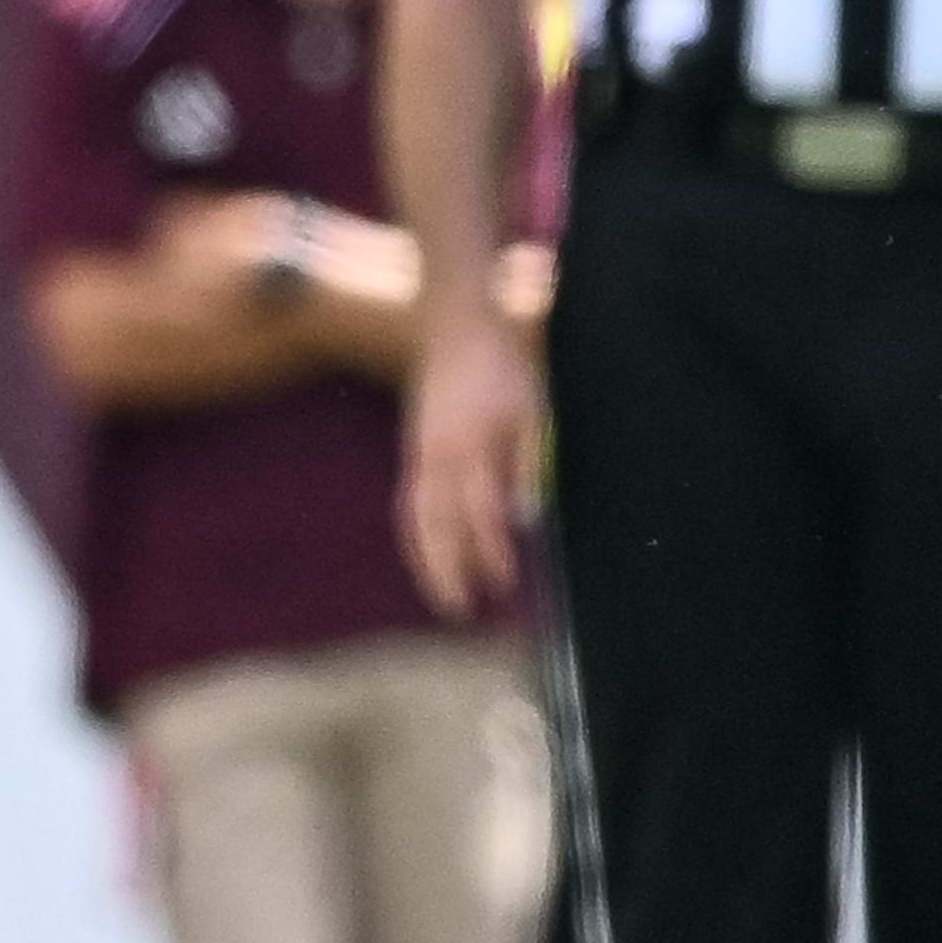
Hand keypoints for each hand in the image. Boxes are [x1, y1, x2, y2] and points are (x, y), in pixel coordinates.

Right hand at [402, 301, 538, 616]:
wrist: (453, 329)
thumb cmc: (500, 368)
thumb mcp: (530, 411)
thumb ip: (525, 464)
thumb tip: (525, 517)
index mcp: (466, 447)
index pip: (479, 512)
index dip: (492, 550)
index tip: (507, 584)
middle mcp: (434, 458)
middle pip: (433, 527)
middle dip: (444, 571)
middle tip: (459, 613)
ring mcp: (418, 456)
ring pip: (414, 519)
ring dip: (427, 561)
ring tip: (443, 595)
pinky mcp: (414, 453)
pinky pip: (411, 505)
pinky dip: (418, 537)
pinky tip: (432, 555)